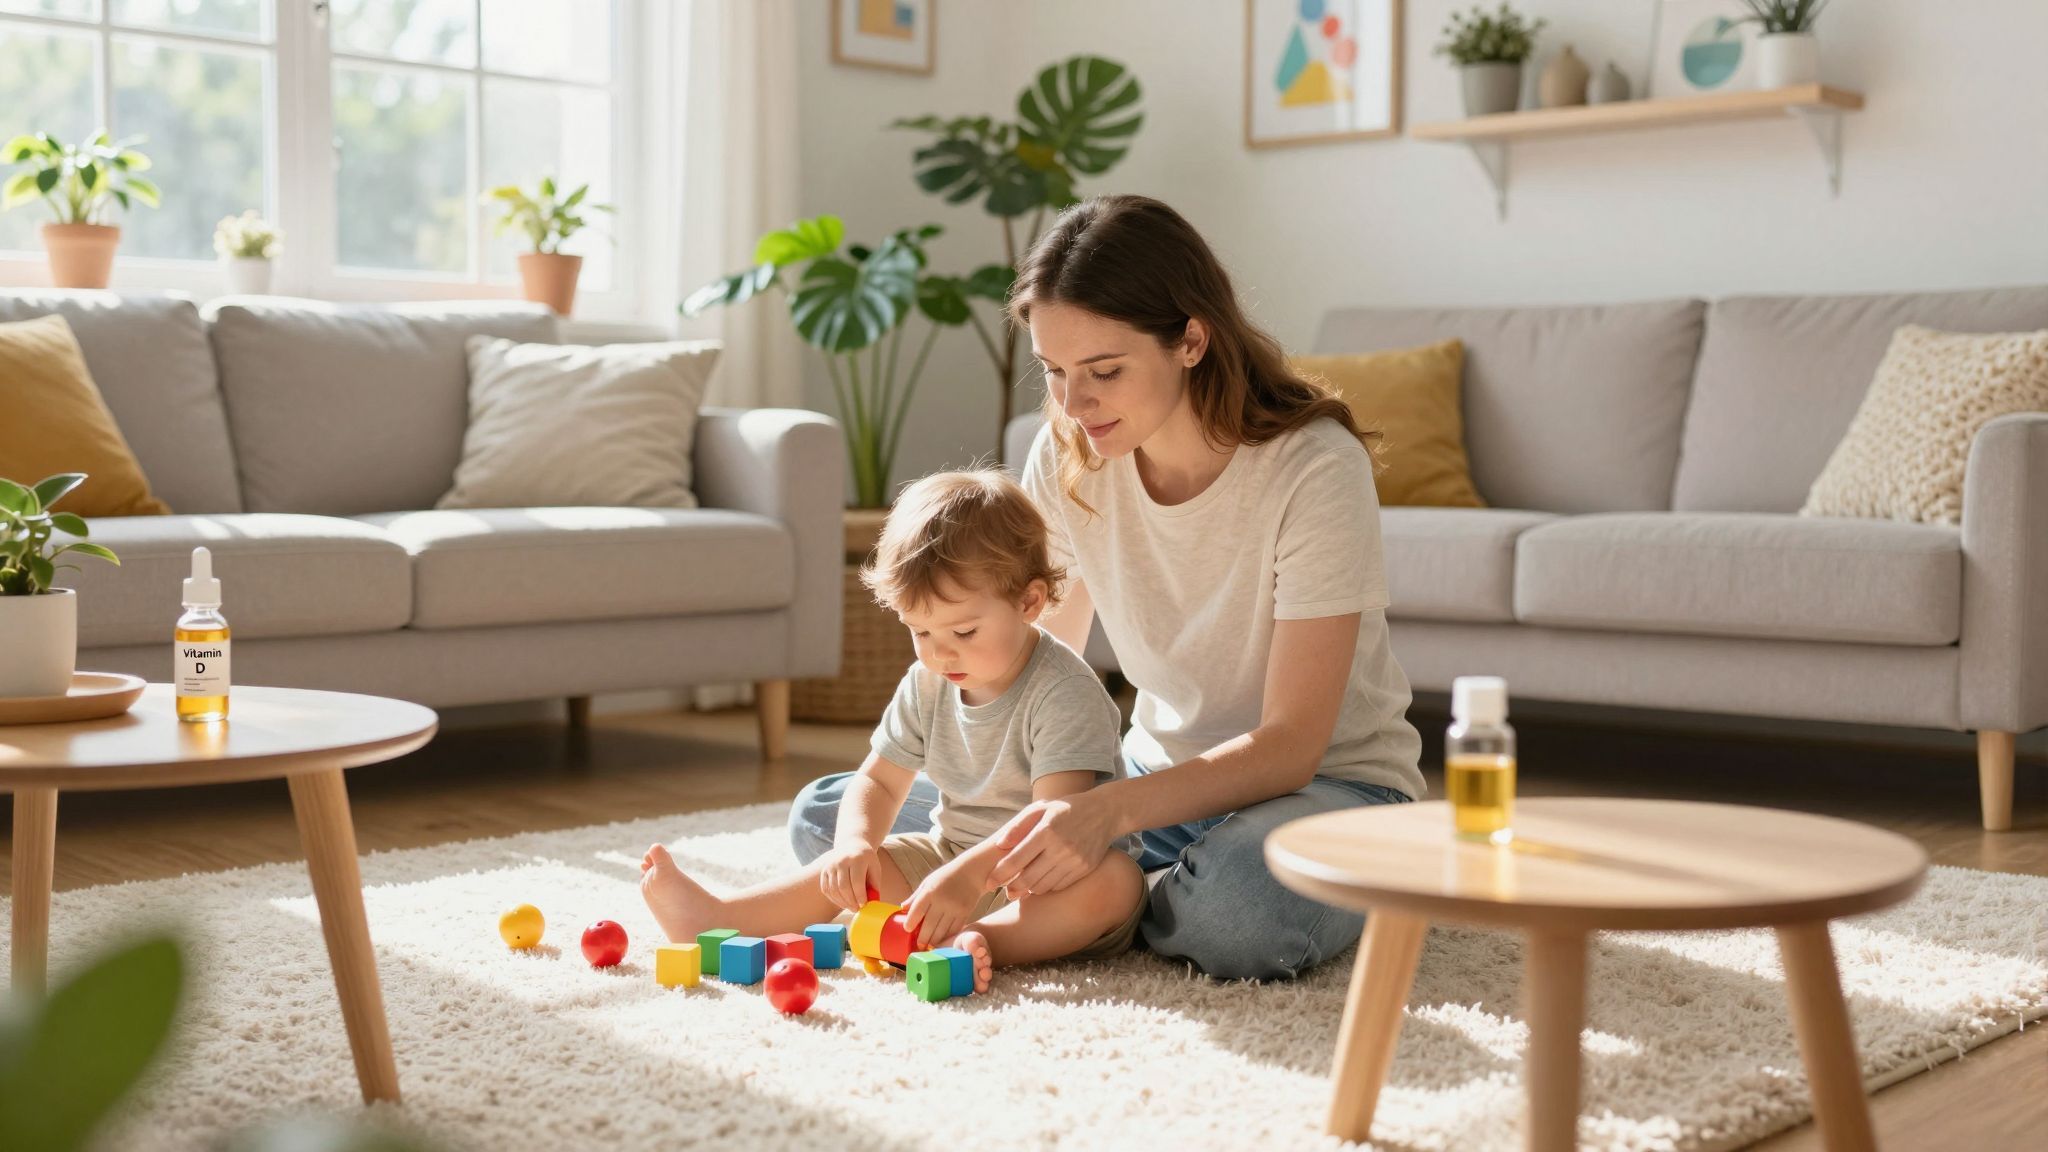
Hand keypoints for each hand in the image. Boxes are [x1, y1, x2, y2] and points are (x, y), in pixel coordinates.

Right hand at [817, 843, 884, 912]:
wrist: (852, 846)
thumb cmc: (866, 860)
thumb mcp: (875, 868)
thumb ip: (875, 884)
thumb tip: (873, 902)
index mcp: (857, 859)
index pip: (857, 881)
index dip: (860, 896)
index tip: (864, 904)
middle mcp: (841, 861)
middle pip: (843, 887)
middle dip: (851, 901)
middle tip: (857, 909)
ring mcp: (830, 865)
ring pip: (833, 889)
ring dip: (842, 902)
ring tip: (851, 907)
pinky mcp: (824, 871)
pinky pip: (826, 889)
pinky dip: (834, 899)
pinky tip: (842, 903)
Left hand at [903, 865, 982, 949]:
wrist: (972, 873)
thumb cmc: (947, 877)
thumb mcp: (929, 882)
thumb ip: (916, 896)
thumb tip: (902, 907)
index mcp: (930, 891)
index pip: (916, 911)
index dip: (910, 923)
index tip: (908, 929)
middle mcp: (942, 901)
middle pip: (929, 926)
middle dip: (922, 939)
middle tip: (919, 945)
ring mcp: (954, 908)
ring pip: (942, 932)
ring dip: (934, 940)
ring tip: (929, 944)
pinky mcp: (965, 913)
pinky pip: (954, 930)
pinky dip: (947, 936)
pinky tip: (942, 938)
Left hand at [987, 792, 1117, 897]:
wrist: (1105, 812)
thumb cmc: (1066, 808)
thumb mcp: (1041, 808)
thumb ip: (1018, 826)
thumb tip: (999, 846)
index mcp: (1046, 830)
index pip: (1016, 859)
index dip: (999, 874)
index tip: (989, 882)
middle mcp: (1061, 848)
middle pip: (1028, 878)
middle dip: (1012, 887)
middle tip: (1004, 890)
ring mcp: (1074, 860)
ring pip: (1043, 886)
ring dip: (1028, 889)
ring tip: (1020, 886)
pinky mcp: (1084, 869)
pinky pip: (1059, 886)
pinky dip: (1046, 887)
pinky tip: (1040, 881)